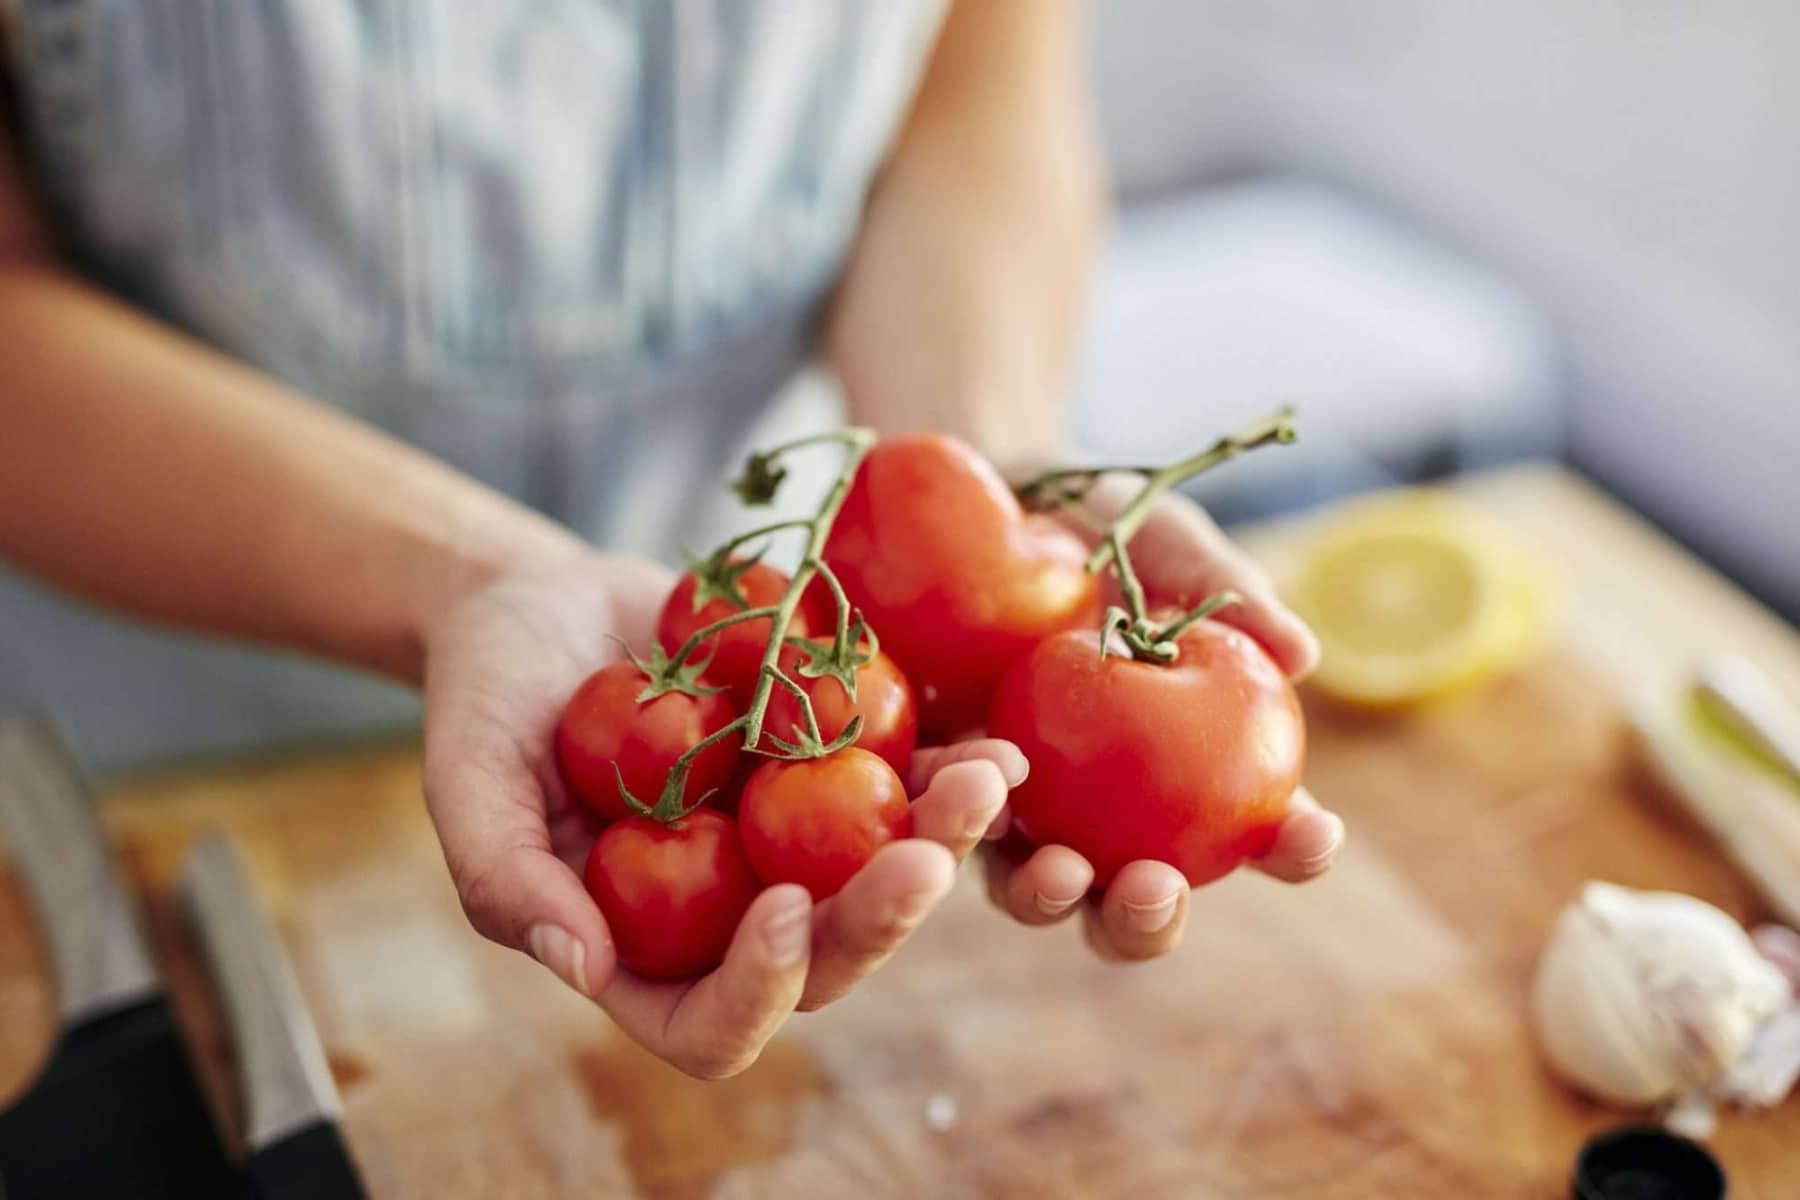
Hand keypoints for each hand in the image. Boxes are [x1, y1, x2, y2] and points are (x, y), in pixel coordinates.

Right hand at [420, 550, 1013, 1077]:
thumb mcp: (468, 781)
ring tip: (987, 783)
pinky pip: (905, 789)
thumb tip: (585, 968)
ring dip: (944, 844)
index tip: (782, 908)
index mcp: (646, 954)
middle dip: (881, 919)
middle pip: (827, 961)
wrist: (542, 604)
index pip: (713, 1025)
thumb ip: (507, 879)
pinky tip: (996, 741)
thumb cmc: (487, 698)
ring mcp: (791, 848)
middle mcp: (732, 916)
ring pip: (885, 879)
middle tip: (924, 858)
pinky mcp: (831, 773)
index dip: (756, 989)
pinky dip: (951, 770)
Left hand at [981, 477, 1345, 960]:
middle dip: (1148, 919)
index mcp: (1186, 766)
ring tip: (1059, 871)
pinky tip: (979, 791)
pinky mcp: (935, 784)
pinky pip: (946, 822)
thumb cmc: (1098, 523)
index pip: (1256, 831)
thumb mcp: (1163, 541)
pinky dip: (963, 820)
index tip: (1312, 835)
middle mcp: (1104, 811)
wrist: (978, 492)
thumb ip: (1228, 592)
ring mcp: (1017, 808)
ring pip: (1035, 892)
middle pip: (1134, 901)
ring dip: (1052, 898)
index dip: (1293, 848)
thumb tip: (1304, 656)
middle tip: (1153, 887)